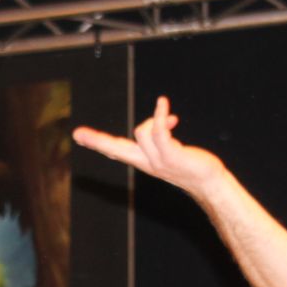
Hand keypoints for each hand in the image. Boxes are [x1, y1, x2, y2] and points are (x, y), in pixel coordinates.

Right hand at [72, 96, 228, 195]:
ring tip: (172, 120)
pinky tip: (163, 103)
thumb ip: (164, 132)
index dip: (97, 141)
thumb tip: (164, 113)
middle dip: (96, 140)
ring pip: (142, 132)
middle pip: (115, 149)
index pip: (115, 150)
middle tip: (77, 133)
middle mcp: (146, 163)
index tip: (78, 135)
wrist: (209, 182)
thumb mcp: (172, 148)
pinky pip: (159, 132)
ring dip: (155, 119)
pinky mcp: (170, 156)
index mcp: (143, 161)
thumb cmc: (192, 164)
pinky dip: (159, 115)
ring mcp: (157, 161)